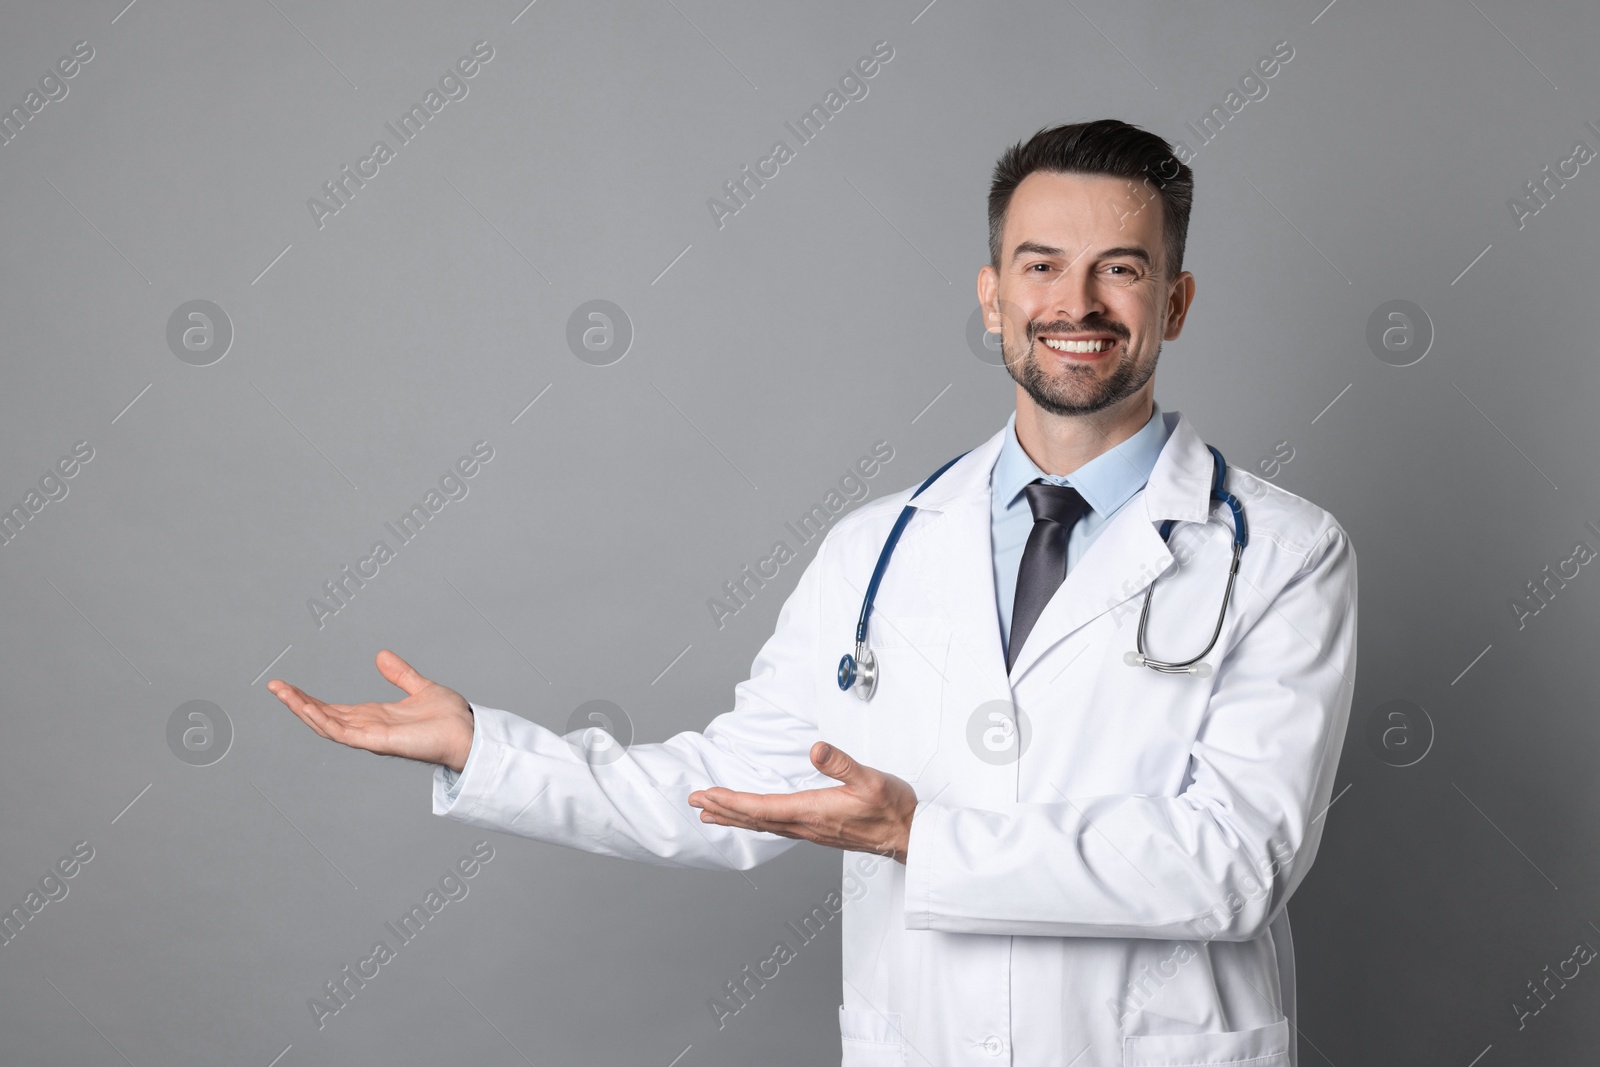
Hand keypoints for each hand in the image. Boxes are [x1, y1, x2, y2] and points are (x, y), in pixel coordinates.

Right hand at [268, 649, 474, 771]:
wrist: (468, 732)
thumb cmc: (450, 718)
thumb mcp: (419, 687)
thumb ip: (400, 674)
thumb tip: (381, 655)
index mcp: (374, 716)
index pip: (333, 708)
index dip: (309, 698)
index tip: (288, 686)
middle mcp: (368, 728)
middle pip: (324, 716)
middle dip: (297, 702)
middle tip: (274, 686)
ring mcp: (371, 736)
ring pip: (327, 724)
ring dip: (302, 709)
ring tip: (281, 693)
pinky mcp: (378, 742)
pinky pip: (343, 733)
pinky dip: (323, 721)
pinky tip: (306, 707)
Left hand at [687, 743, 917, 863]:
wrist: (909, 836)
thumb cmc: (892, 809)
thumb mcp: (870, 778)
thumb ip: (842, 763)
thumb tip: (816, 748)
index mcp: (812, 811)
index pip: (760, 808)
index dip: (730, 801)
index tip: (706, 795)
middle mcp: (806, 826)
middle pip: (754, 819)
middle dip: (722, 810)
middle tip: (695, 802)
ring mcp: (810, 832)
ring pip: (763, 825)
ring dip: (736, 817)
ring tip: (712, 814)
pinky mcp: (818, 833)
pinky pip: (777, 828)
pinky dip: (756, 821)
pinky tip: (754, 819)